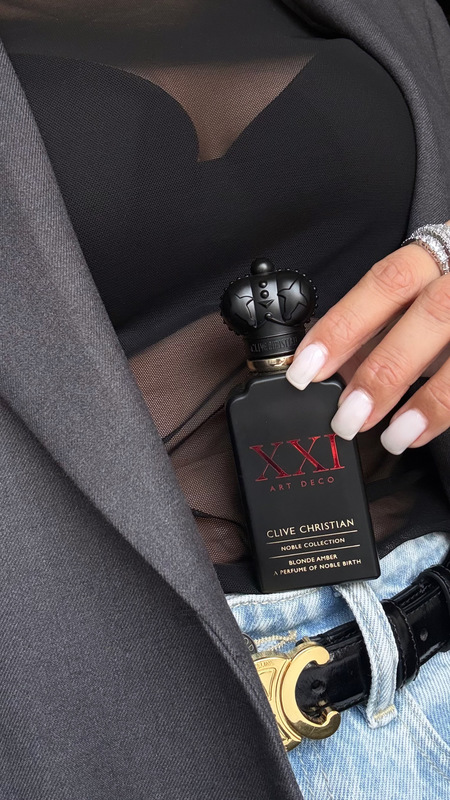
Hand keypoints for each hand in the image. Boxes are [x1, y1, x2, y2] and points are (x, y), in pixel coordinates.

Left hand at [285, 222, 449, 453]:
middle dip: (384, 369)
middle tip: (347, 416)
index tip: (307, 368)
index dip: (344, 325)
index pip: (386, 283)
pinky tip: (427, 429)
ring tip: (394, 436)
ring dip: (428, 399)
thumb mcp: (426, 286)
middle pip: (430, 315)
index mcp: (443, 251)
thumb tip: (335, 364)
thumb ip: (385, 320)